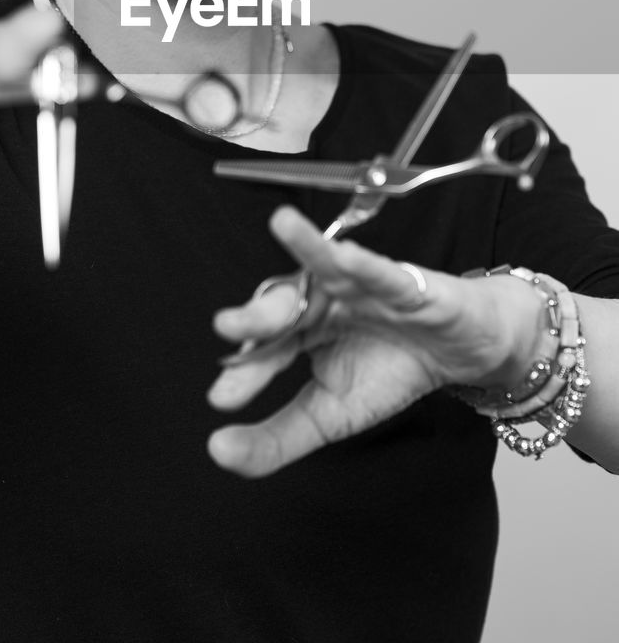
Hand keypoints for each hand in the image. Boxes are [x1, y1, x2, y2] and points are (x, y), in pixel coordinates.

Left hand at [206, 206, 540, 476]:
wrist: (461, 353)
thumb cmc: (391, 372)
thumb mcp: (327, 419)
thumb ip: (274, 439)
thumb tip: (219, 451)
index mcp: (300, 329)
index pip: (265, 345)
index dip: (243, 369)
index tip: (221, 397)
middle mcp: (323, 300)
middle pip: (286, 300)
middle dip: (258, 313)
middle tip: (227, 326)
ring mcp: (361, 287)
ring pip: (328, 267)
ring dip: (305, 250)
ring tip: (279, 229)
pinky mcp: (406, 285)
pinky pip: (383, 273)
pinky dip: (365, 265)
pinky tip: (343, 258)